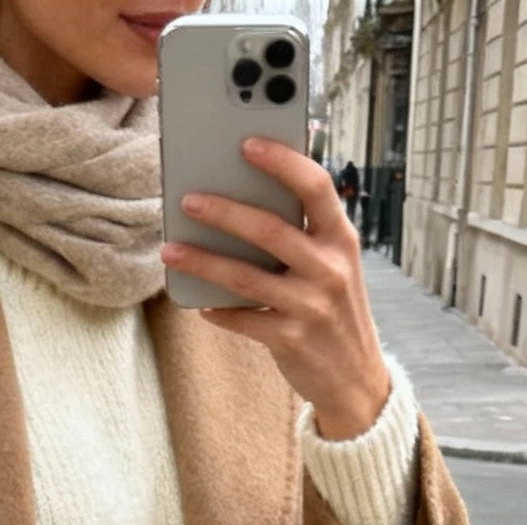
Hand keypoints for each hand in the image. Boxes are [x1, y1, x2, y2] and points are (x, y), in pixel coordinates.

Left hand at [160, 141, 390, 441]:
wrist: (356, 379)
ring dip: (203, 262)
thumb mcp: (334, 264)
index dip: (282, 161)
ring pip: (246, 277)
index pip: (315, 187)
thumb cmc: (334, 310)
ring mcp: (311, 307)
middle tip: (188, 198)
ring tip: (170, 250)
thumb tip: (245, 193)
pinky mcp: (291, 340)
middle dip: (225, 211)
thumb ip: (304, 232)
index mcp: (341, 239)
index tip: (247, 143)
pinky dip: (218, 311)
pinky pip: (244, 320)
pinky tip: (198, 303)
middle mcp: (329, 269)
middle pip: (271, 230)